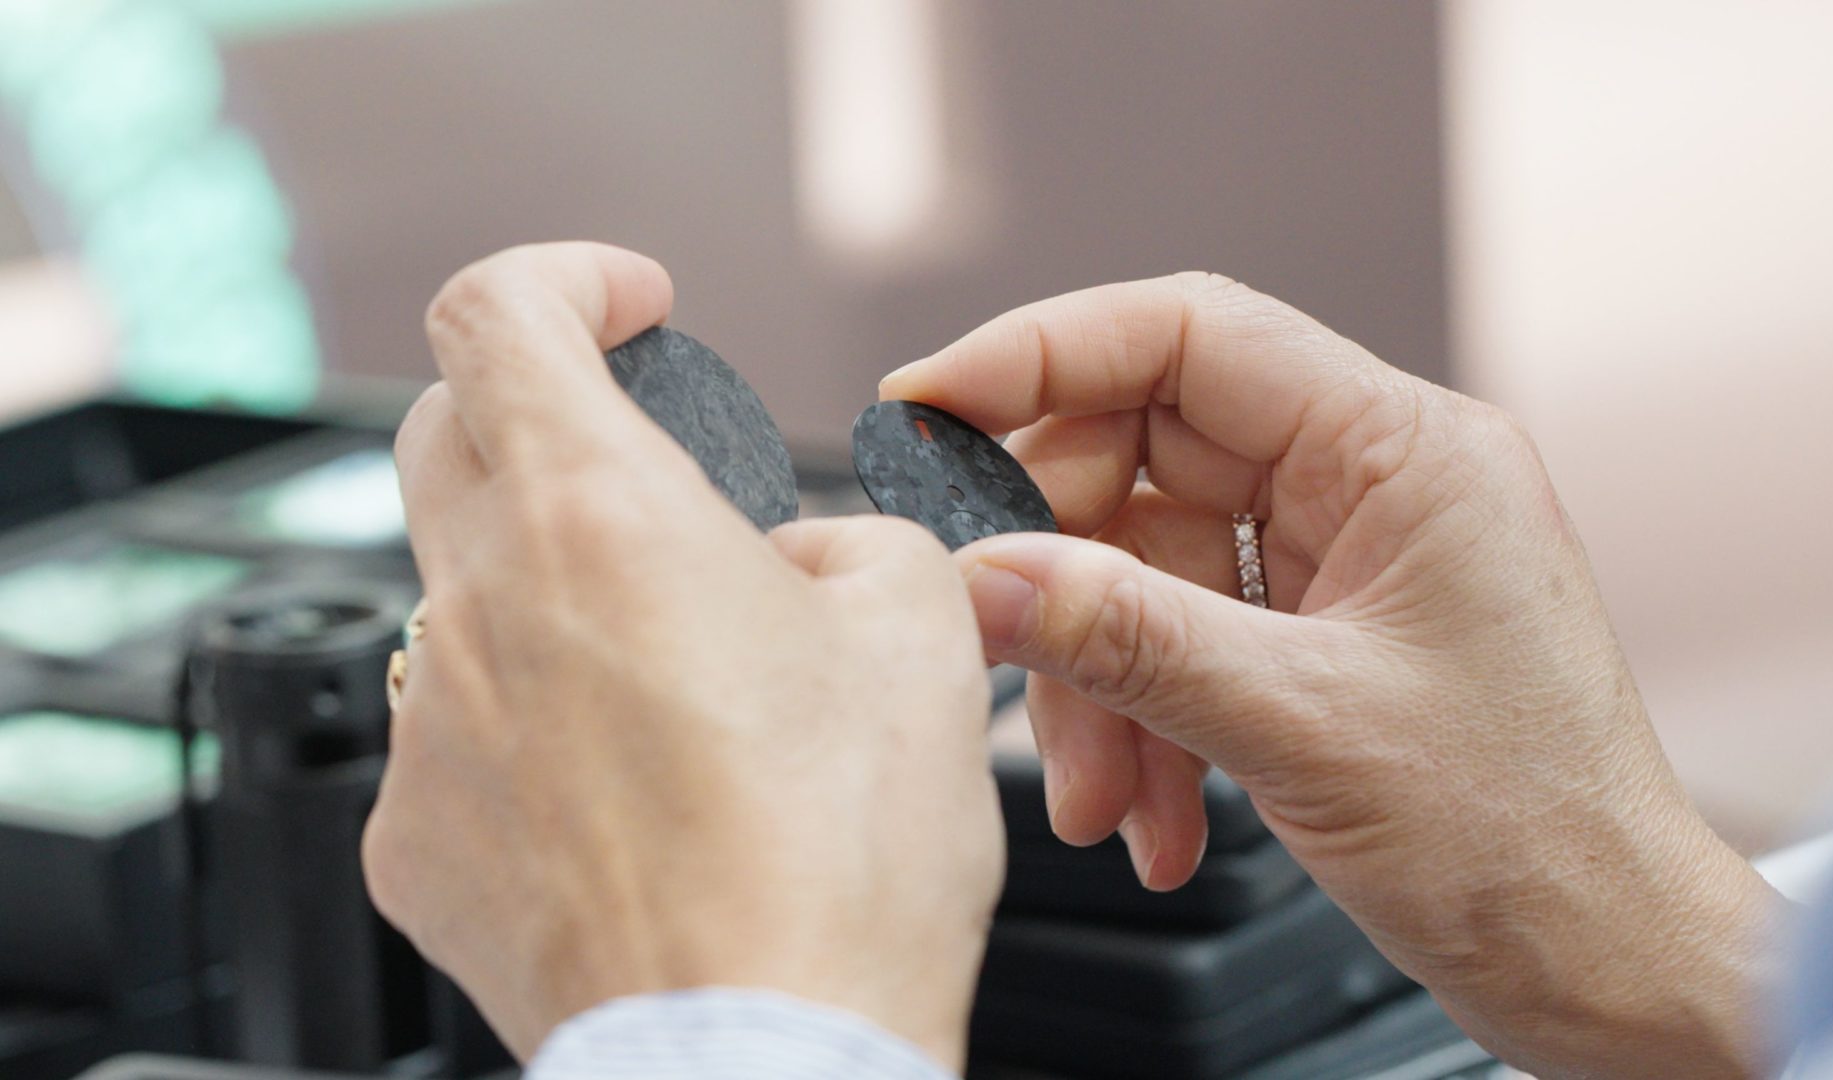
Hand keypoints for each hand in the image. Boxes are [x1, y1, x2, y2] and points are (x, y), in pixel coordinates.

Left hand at [363, 243, 1002, 1068]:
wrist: (765, 1053)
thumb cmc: (842, 860)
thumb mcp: (921, 633)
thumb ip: (853, 541)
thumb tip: (792, 561)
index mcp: (600, 517)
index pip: (496, 310)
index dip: (564, 278)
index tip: (630, 306)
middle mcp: (481, 608)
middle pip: (446, 436)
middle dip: (543, 419)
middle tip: (649, 476)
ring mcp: (430, 734)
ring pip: (463, 601)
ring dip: (556, 601)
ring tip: (681, 690)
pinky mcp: (415, 844)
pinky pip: (456, 741)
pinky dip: (533, 734)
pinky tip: (633, 800)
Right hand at [884, 273, 1780, 1077]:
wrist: (1604, 964)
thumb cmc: (1532, 841)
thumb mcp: (1305, 726)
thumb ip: (1129, 638)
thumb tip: (983, 575)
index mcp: (1404, 451)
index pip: (1189, 335)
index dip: (1039, 354)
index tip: (927, 405)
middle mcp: (1372, 482)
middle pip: (1143, 458)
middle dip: (1063, 576)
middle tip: (996, 650)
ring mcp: (1342, 559)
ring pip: (1146, 564)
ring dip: (1099, 682)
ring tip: (1104, 796)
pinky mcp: (1318, 634)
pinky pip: (1179, 636)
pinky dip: (1142, 721)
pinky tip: (1151, 811)